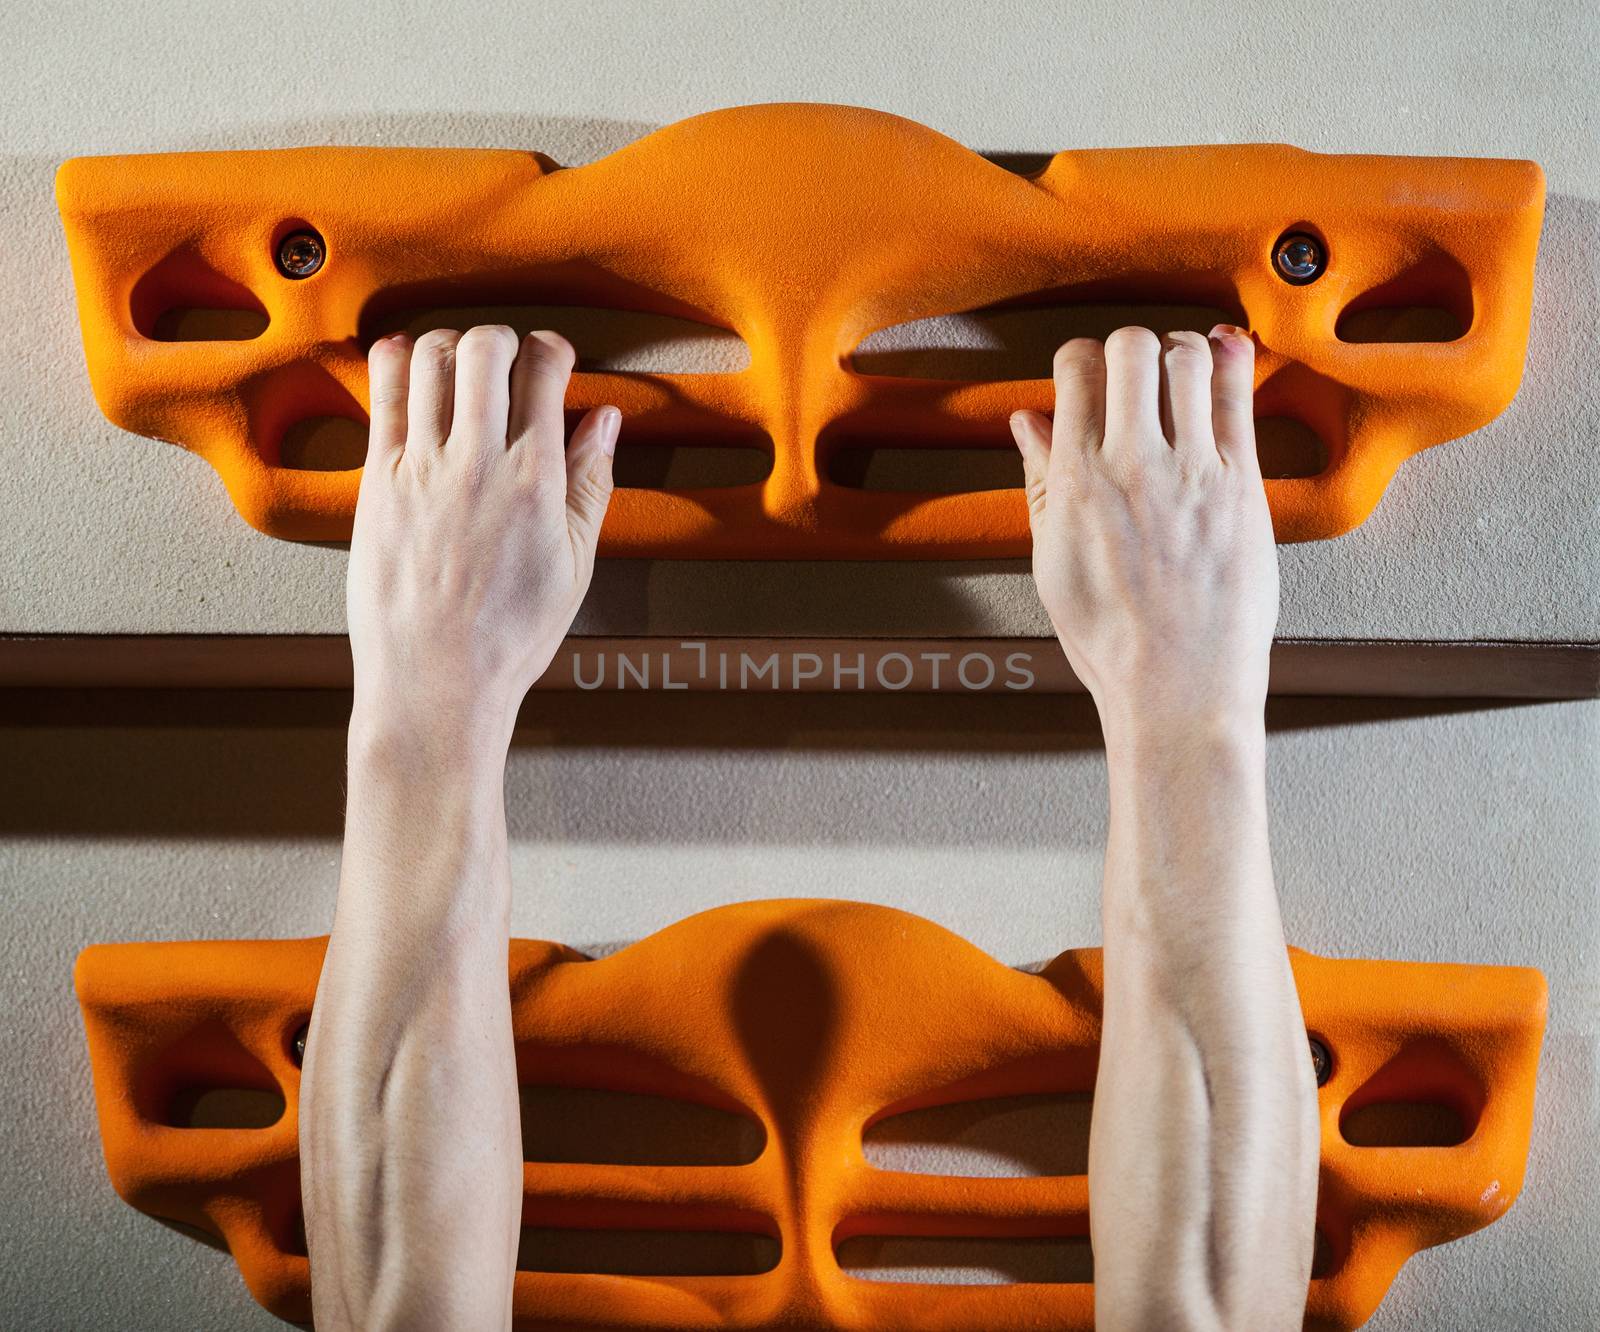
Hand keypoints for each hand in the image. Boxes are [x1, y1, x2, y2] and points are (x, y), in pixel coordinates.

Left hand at [346, 325, 619, 745]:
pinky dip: (395, 361)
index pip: (543, 371)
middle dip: (501, 339)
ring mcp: (421, 468)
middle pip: (485, 348)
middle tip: (506, 361)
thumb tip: (603, 420)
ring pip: (429, 358)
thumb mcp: (575, 564)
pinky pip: (382, 392)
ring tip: (460, 367)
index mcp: (535, 481)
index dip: (552, 349)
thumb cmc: (509, 635)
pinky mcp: (378, 479)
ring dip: (450, 346)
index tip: (553, 358)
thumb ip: (590, 482)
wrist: (436, 680)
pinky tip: (409, 367)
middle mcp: (477, 462)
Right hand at [1009, 324, 1276, 739]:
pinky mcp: (1240, 485)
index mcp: (1075, 482)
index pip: (1074, 371)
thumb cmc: (1113, 640)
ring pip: (1187, 360)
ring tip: (1177, 369)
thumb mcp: (1052, 560)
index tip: (1084, 374)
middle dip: (1127, 345)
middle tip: (1130, 369)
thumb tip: (1028, 423)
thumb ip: (1041, 481)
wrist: (1177, 688)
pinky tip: (1226, 352)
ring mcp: (1191, 472)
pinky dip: (1232, 360)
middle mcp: (1132, 466)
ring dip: (1179, 352)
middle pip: (1130, 349)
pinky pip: (1239, 397)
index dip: (1078, 361)